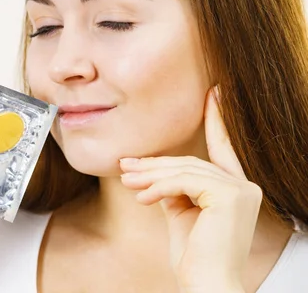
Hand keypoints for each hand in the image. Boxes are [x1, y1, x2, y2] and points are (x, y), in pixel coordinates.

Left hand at [119, 87, 260, 292]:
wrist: (206, 283)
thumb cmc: (194, 256)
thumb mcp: (181, 214)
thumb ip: (174, 189)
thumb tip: (155, 173)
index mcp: (236, 189)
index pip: (223, 148)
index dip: (218, 120)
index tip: (214, 94)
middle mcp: (244, 186)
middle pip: (190, 162)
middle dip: (155, 163)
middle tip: (125, 165)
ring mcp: (240, 189)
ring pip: (184, 170)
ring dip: (150, 175)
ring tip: (126, 180)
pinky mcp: (229, 195)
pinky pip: (184, 181)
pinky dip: (159, 186)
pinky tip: (140, 196)